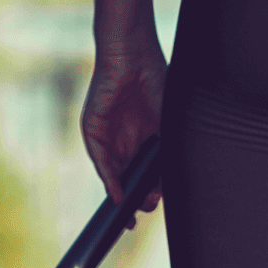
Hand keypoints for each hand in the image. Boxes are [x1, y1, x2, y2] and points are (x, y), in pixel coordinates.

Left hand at [80, 40, 165, 216]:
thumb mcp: (167, 122)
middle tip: (148, 210)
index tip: (158, 205)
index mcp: (143, 136)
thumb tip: (173, 183)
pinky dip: (110, 182)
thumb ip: (166, 151)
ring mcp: (108, 136)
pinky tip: (119, 197)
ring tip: (133, 213)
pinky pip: (101, 163)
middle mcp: (124, 138)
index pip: (144, 171)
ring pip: (115, 174)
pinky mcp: (93, 131)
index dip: (151, 190)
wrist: (133, 54)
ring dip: (124, 195)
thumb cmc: (156, 80)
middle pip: (129, 177)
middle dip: (138, 198)